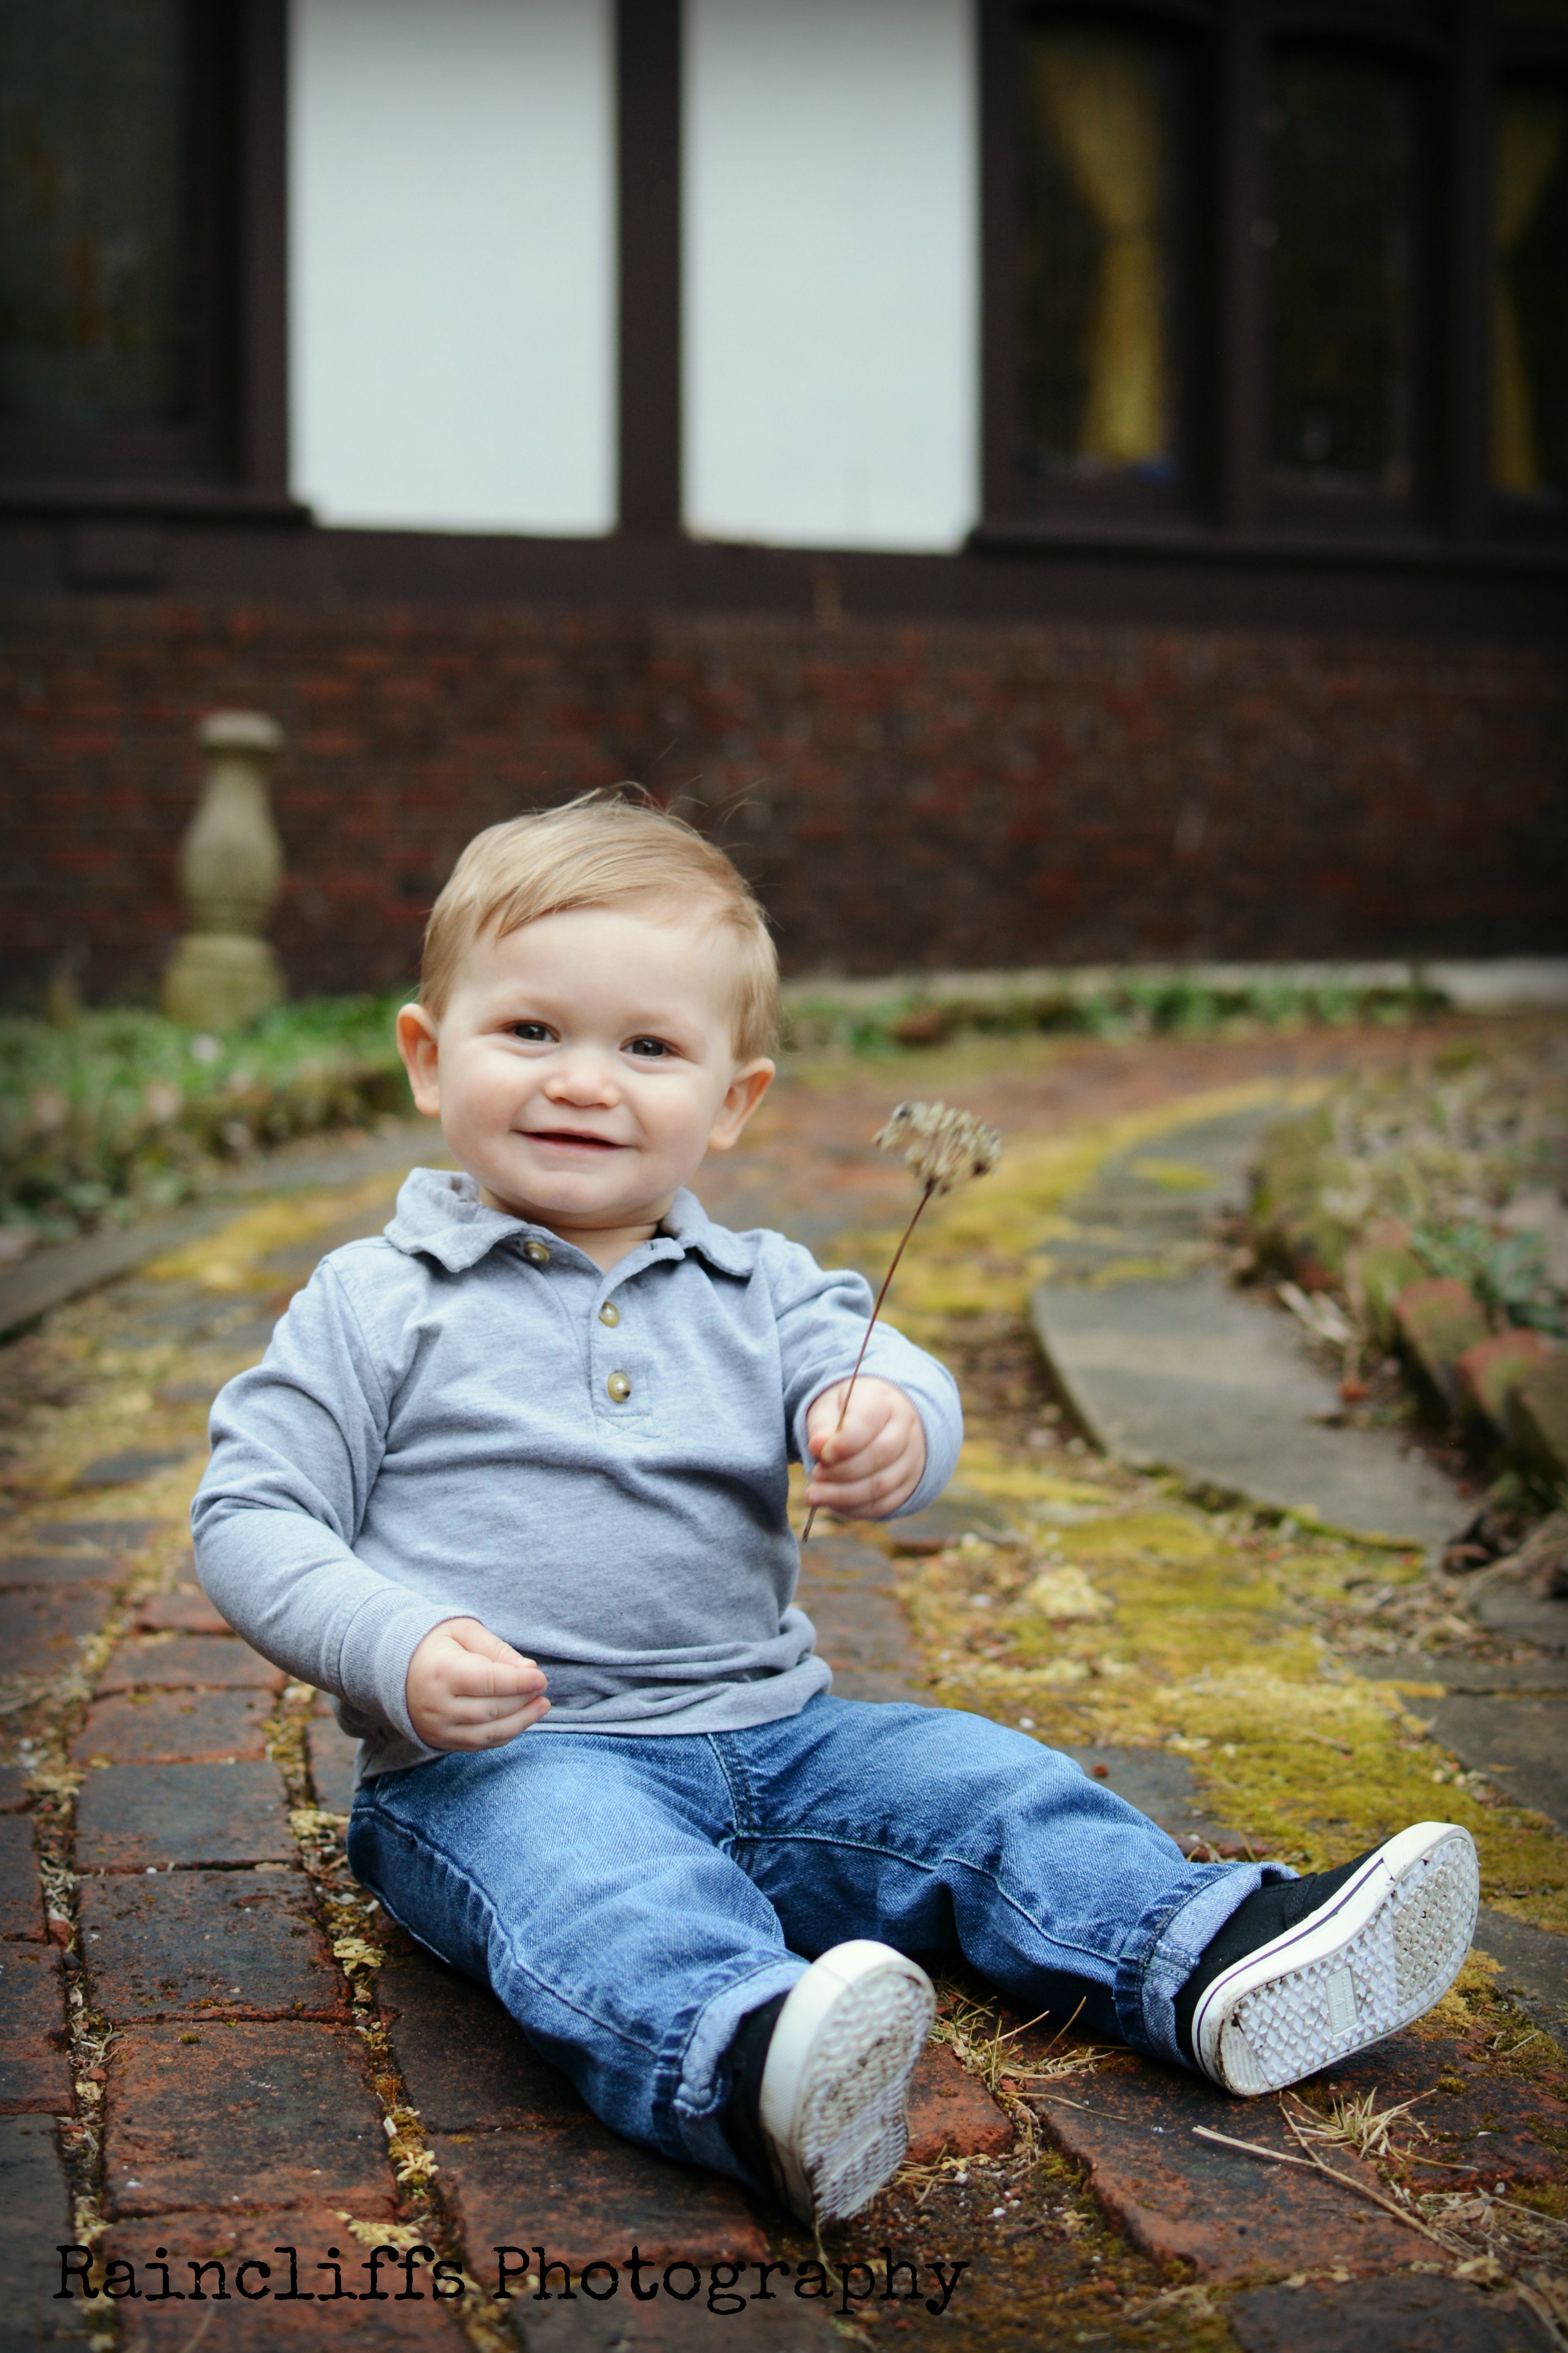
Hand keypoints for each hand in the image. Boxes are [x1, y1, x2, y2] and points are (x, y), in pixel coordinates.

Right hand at [406, 1617, 549, 1750]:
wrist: (395, 1670)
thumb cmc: (436, 1645)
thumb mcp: (462, 1631)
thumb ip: (495, 1648)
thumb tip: (528, 1670)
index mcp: (441, 1672)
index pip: (488, 1681)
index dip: (518, 1682)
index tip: (541, 1678)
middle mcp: (437, 1705)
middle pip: (491, 1709)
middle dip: (522, 1700)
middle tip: (542, 1689)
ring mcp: (438, 1728)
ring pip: (488, 1732)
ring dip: (520, 1721)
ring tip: (541, 1706)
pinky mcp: (441, 1741)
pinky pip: (479, 1744)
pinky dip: (504, 1734)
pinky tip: (521, 1719)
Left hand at [805, 1377, 925, 1520]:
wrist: (878, 1421)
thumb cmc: (847, 1414)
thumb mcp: (830, 1408)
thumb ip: (823, 1426)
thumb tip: (818, 1446)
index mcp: (884, 1402)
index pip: (868, 1422)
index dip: (843, 1443)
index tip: (818, 1452)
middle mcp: (906, 1430)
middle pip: (879, 1455)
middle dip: (841, 1471)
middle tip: (814, 1474)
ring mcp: (912, 1459)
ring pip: (883, 1485)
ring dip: (844, 1495)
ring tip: (814, 1494)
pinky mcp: (908, 1485)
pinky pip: (884, 1504)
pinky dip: (855, 1508)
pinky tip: (832, 1503)